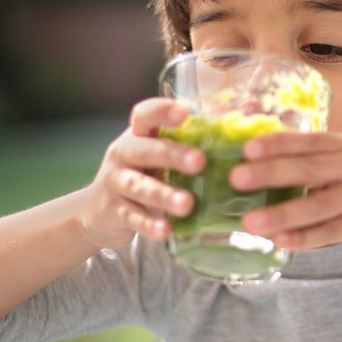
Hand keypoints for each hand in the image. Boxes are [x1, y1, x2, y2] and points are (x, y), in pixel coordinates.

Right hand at [78, 99, 204, 248]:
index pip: (145, 115)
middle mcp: (123, 154)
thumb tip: (243, 152)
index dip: (163, 111)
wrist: (98, 210)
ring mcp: (115, 183)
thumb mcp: (158, 157)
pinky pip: (133, 217)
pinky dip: (149, 224)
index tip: (185, 112)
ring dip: (164, 194)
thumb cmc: (145, 175)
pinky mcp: (114, 211)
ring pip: (139, 186)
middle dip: (172, 155)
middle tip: (200, 162)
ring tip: (188, 204)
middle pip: (145, 149)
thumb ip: (187, 148)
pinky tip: (166, 230)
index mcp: (139, 135)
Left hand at [229, 132, 341, 262]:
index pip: (309, 140)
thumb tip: (260, 173)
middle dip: (269, 173)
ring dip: (281, 213)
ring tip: (250, 221)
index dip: (277, 143)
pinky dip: (304, 237)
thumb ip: (318, 168)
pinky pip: (331, 232)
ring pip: (318, 204)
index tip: (246, 148)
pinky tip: (280, 242)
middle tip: (235, 178)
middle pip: (309, 168)